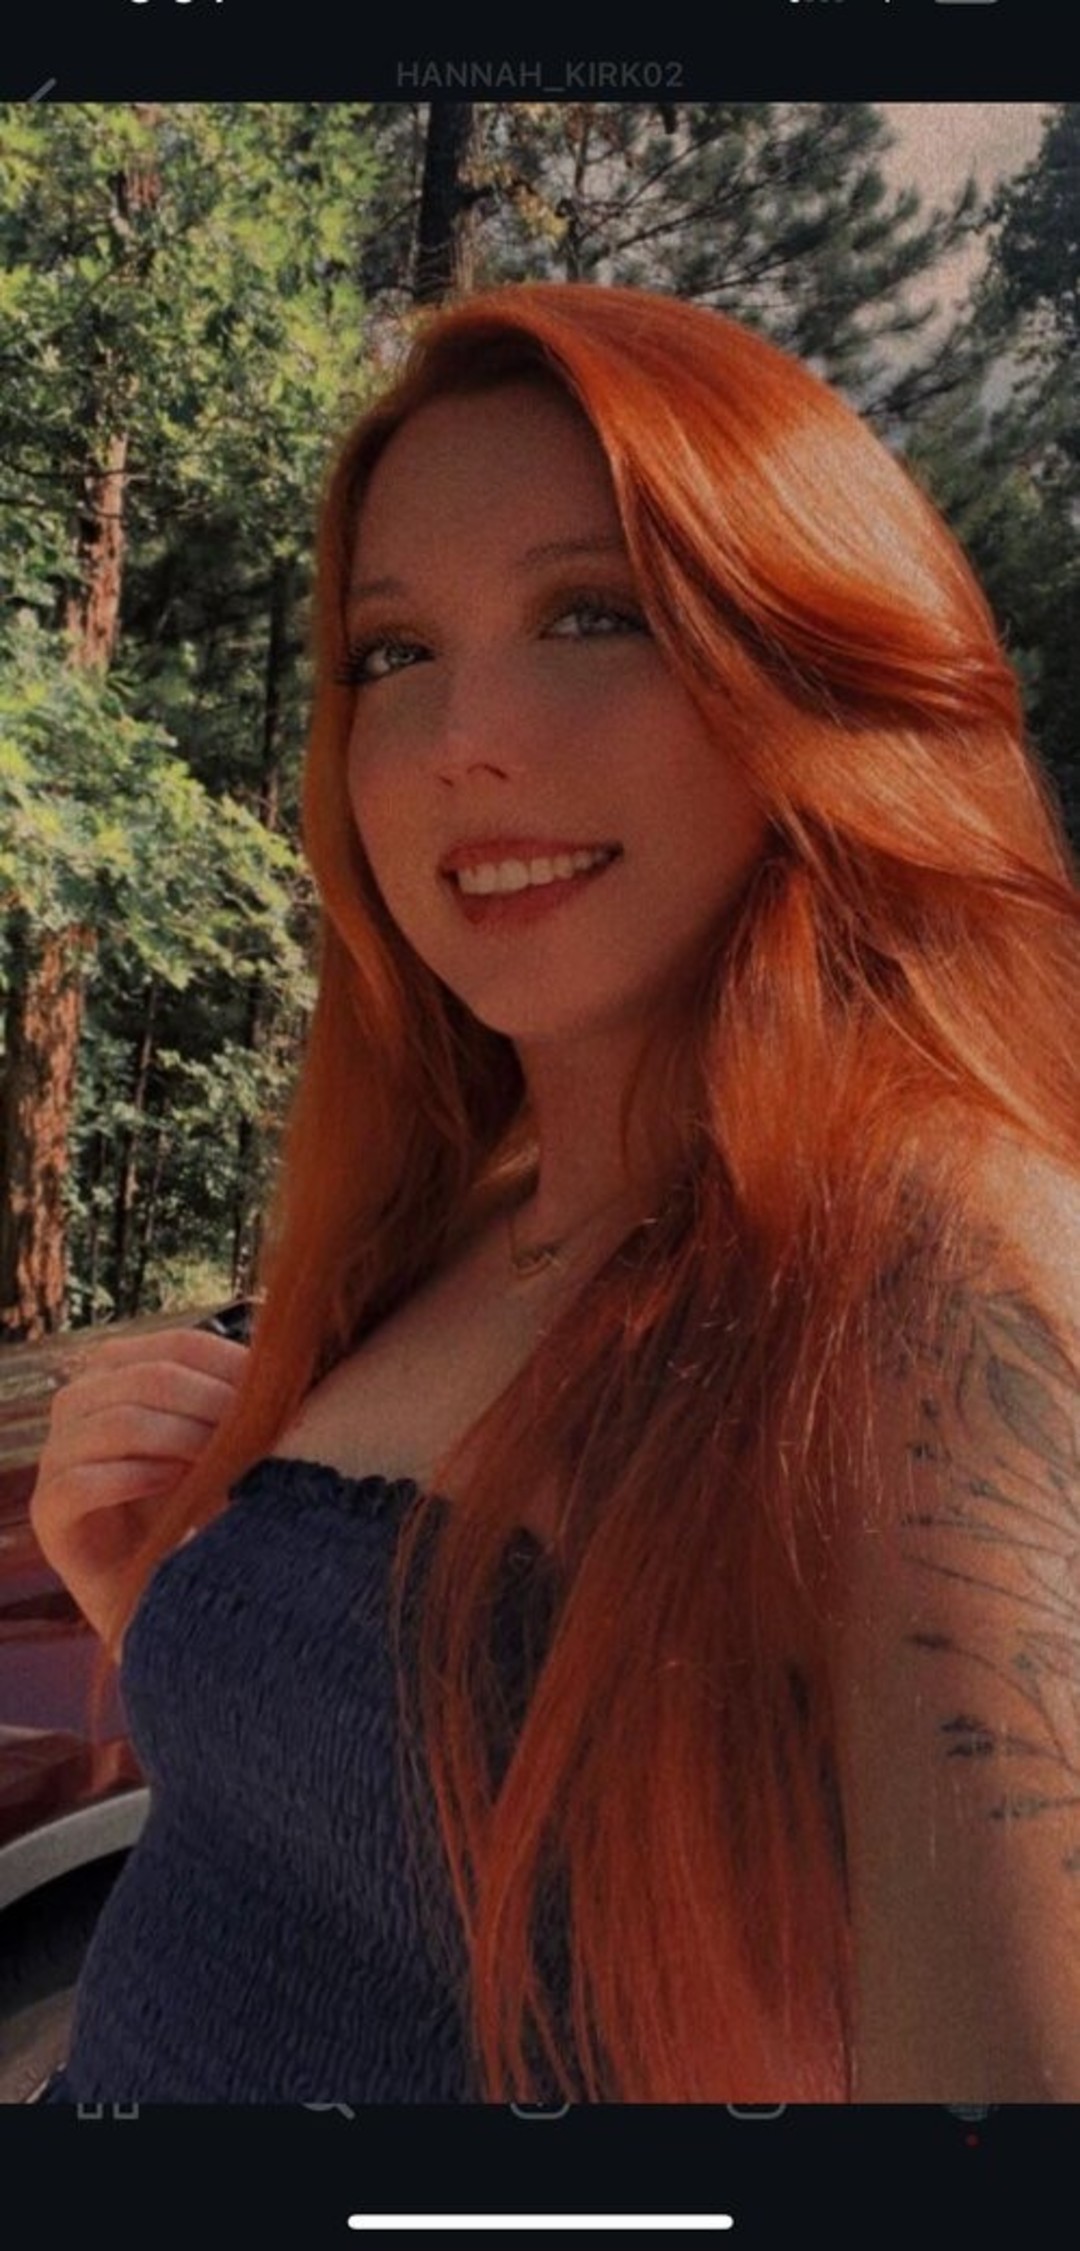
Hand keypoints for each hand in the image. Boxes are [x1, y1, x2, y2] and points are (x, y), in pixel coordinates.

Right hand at [30, 1326, 248, 1648]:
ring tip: (220, 1460)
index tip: (275, 1393)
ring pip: (112, 1423)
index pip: (175, 1346)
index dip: (227, 1363)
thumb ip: (238, 1403)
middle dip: (209, 1402)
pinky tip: (173, 1486)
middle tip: (255, 1433)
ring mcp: (57, 1460)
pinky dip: (132, 1479)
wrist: (170, 1594)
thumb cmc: (201, 1508)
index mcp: (118, 1375)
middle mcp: (78, 1407)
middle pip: (145, 1378)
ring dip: (178, 1437)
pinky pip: (80, 1483)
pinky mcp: (49, 1516)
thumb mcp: (223, 1447)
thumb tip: (286, 1363)